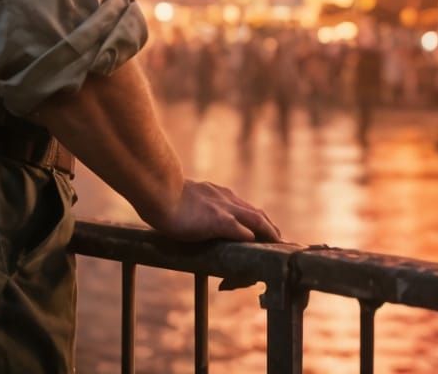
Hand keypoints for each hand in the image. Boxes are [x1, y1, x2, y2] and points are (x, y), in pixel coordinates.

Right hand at [142, 180, 280, 243]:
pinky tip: (258, 247)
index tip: (262, 228)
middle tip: (279, 240)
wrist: (157, 190)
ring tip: (278, 245)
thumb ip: (191, 205)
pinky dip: (252, 238)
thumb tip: (185, 213)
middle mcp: (225, 198)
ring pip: (256, 220)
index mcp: (217, 194)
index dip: (254, 219)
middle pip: (256, 213)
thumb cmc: (162, 195)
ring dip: (269, 233)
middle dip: (269, 227)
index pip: (242, 207)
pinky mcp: (219, 220)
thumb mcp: (182, 198)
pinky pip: (242, 230)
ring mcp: (223, 208)